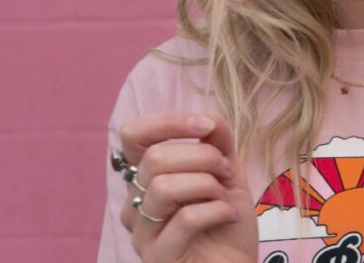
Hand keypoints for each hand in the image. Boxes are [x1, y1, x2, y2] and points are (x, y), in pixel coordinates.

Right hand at [118, 112, 256, 262]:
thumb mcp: (228, 174)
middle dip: (203, 157)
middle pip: (155, 158)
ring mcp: (142, 233)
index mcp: (148, 178)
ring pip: (164, 187)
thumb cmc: (226, 224)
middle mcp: (136, 203)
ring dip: (208, 184)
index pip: (134, 136)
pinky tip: (229, 217)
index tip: (204, 126)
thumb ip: (218, 143)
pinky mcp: (157, 257)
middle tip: (226, 172)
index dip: (167, 122)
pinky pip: (185, 219)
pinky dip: (216, 211)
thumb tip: (208, 116)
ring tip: (225, 197)